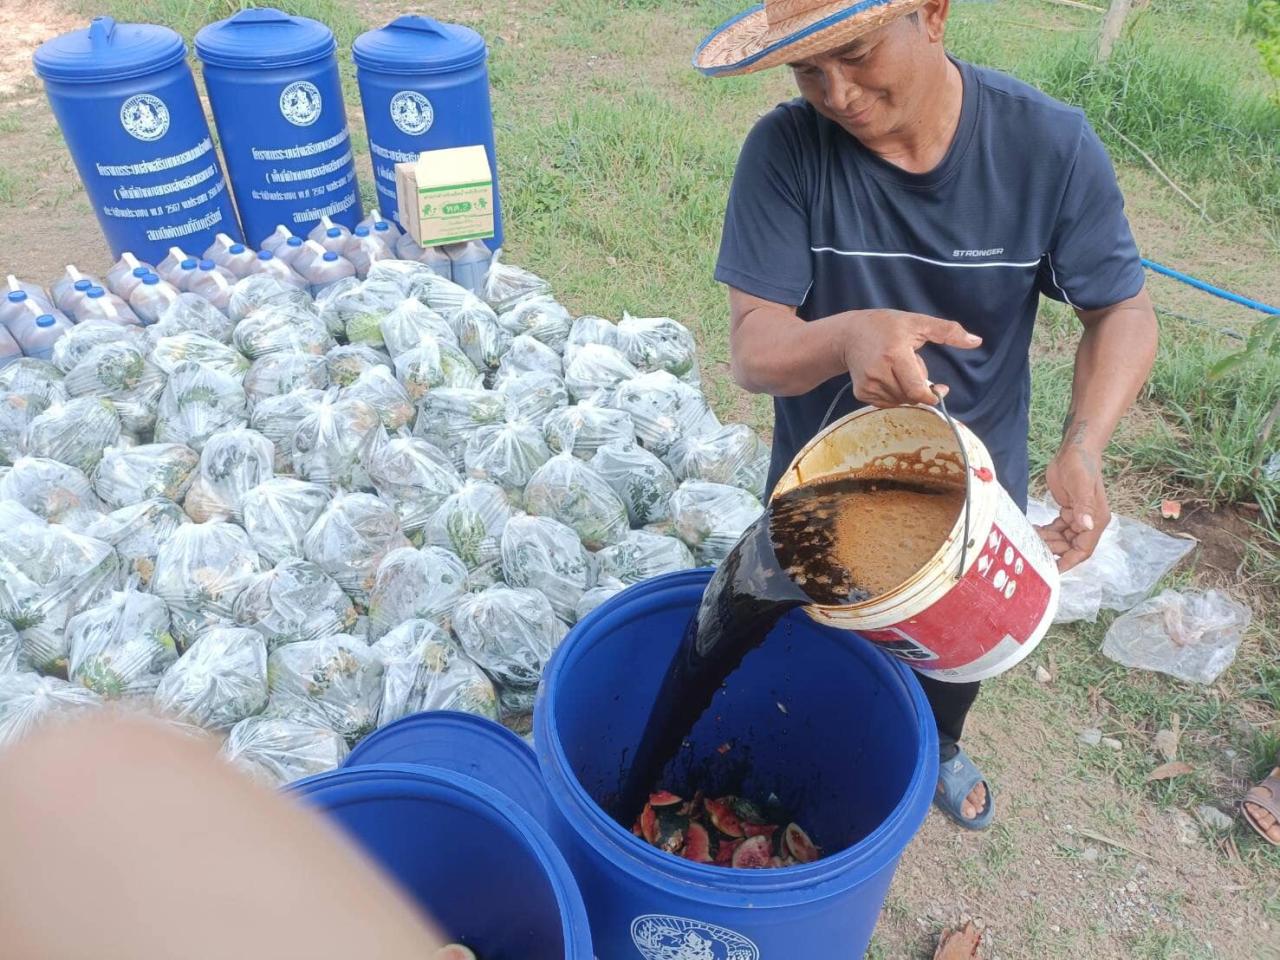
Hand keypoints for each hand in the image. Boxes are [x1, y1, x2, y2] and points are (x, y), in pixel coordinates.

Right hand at [840, 309, 981, 406]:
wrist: (850, 334)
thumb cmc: (887, 326)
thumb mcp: (918, 322)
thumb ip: (948, 331)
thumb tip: (977, 341)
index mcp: (894, 354)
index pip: (916, 390)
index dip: (930, 395)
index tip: (940, 389)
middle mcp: (878, 372)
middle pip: (909, 396)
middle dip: (919, 387)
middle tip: (914, 367)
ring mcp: (867, 384)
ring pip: (899, 401)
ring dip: (906, 391)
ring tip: (899, 369)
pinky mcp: (861, 392)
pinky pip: (886, 403)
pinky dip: (893, 395)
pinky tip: (888, 377)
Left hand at [1040, 443, 1109, 571]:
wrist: (1075, 450)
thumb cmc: (1081, 466)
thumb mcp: (1081, 486)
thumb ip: (1083, 507)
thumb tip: (1087, 526)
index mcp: (1097, 520)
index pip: (1083, 549)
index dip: (1069, 561)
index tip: (1053, 570)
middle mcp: (1089, 522)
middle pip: (1070, 547)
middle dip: (1053, 550)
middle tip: (1033, 547)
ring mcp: (1078, 517)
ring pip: (1062, 539)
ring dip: (1047, 541)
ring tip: (1030, 538)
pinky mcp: (1067, 511)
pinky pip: (1056, 529)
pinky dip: (1046, 532)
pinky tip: (1033, 530)